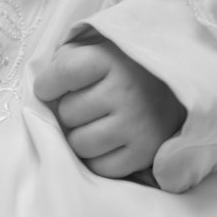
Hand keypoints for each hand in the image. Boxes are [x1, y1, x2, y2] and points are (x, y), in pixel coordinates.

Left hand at [34, 36, 185, 177]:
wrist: (176, 88)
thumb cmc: (125, 69)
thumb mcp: (98, 49)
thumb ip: (65, 61)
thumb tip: (40, 93)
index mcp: (111, 59)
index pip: (61, 74)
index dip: (48, 84)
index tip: (52, 87)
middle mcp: (126, 91)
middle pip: (67, 113)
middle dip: (71, 111)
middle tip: (90, 104)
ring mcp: (137, 124)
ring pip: (79, 144)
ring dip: (82, 136)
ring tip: (99, 124)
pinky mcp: (144, 152)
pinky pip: (100, 167)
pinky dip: (98, 158)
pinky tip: (111, 141)